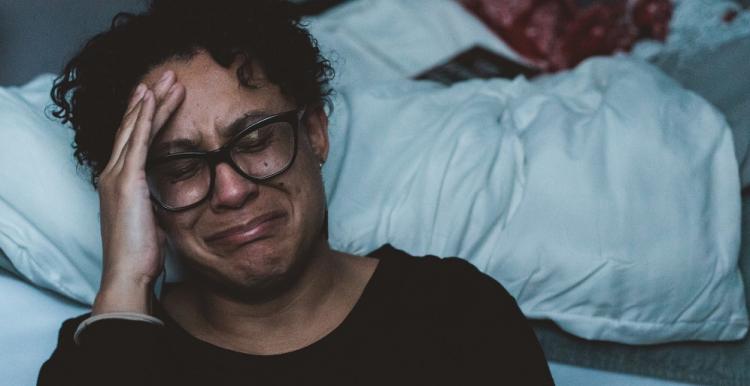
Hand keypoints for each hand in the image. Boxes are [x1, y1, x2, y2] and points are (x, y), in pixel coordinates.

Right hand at [92, 71, 184, 314]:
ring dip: (152, 100)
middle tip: (166, 76)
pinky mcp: (127, 181)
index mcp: (119, 183)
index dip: (145, 116)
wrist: (129, 274)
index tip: (159, 96)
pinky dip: (146, 117)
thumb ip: (155, 201)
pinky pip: (137, 140)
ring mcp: (117, 176)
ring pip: (135, 127)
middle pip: (132, 127)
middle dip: (150, 99)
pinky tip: (154, 98)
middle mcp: (112, 174)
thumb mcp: (151, 220)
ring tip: (168, 78)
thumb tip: (168, 195)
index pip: (132, 140)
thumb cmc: (141, 254)